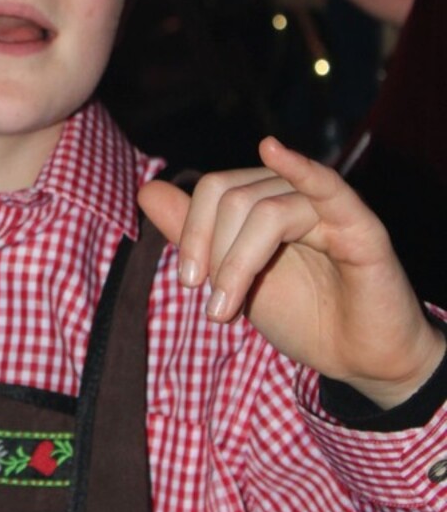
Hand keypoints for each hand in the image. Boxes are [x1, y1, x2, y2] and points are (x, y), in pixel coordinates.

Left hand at [138, 136, 444, 408]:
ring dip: (237, 263)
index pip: (215, 187)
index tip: (189, 282)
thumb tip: (148, 190)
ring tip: (228, 309)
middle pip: (234, 195)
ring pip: (266, 209)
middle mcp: (296, 195)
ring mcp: (330, 208)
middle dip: (211, 250)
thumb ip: (195, 235)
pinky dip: (300, 167)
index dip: (192, 229)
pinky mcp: (362, 228)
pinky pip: (328, 188)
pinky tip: (274, 151)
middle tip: (213, 302)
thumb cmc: (305, 316)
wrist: (359, 360)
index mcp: (267, 201)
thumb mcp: (235, 279)